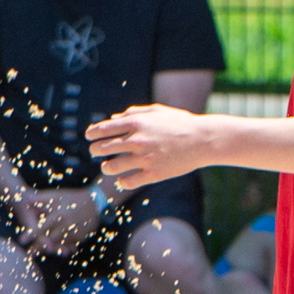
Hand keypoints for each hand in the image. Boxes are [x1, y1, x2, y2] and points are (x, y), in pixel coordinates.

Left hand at [18, 186, 100, 257]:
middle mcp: (66, 227)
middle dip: (38, 247)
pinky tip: (56, 253)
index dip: (31, 234)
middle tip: (28, 254)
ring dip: (49, 250)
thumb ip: (40, 199)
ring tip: (39, 255)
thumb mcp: (56, 196)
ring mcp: (74, 233)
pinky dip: (63, 250)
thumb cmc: (71, 198)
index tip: (21, 241)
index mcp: (58, 216)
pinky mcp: (81, 238)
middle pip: (49, 240)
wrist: (95, 202)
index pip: (42, 227)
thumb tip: (25, 199)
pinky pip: (70, 246)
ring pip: (60, 245)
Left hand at [86, 101, 214, 189]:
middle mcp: (137, 141)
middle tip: (96, 152)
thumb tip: (112, 119)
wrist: (204, 140)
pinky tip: (122, 179)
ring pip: (112, 167)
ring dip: (106, 167)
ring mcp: (145, 159)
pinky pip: (128, 182)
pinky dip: (122, 181)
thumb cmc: (180, 123)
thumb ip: (133, 113)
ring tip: (108, 167)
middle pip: (102, 149)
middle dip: (95, 151)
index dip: (91, 134)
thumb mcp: (156, 111)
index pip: (102, 130)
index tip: (89, 137)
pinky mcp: (154, 174)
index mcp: (135, 123)